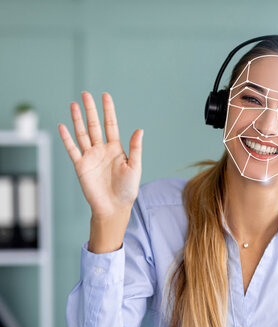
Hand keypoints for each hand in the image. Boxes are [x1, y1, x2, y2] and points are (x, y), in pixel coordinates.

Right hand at [58, 91, 143, 218]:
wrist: (114, 207)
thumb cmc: (127, 189)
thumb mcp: (135, 166)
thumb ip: (135, 148)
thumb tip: (139, 129)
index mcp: (116, 149)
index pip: (111, 124)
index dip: (108, 110)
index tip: (105, 96)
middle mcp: (102, 150)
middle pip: (95, 125)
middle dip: (90, 109)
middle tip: (85, 94)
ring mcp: (90, 157)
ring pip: (82, 134)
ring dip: (77, 119)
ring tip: (74, 104)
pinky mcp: (80, 166)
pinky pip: (72, 149)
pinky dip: (67, 138)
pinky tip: (63, 126)